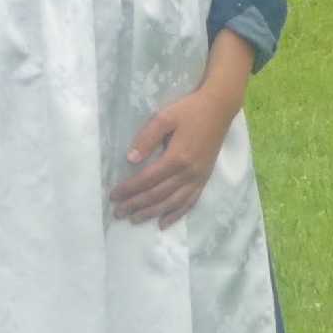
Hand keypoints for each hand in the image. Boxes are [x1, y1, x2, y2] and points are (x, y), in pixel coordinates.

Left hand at [111, 83, 241, 227]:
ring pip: (172, 203)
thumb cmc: (189, 111)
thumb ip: (147, 138)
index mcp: (176, 157)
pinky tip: (163, 223)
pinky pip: (190, 202)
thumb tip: (130, 159)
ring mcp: (198, 178)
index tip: (113, 196)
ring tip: (135, 220)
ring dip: (152, 213)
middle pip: (157, 195)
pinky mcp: (204, 179)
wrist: (219, 109)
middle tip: (118, 213)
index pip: (147, 179)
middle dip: (136, 205)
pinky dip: (176, 215)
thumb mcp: (164, 117)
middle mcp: (188, 172)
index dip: (129, 189)